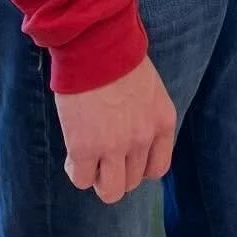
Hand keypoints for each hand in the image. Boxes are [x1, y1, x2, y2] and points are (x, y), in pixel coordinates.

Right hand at [55, 57, 176, 203]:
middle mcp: (143, 138)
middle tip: (101, 154)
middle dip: (116, 172)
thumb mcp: (149, 91)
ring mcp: (114, 146)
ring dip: (97, 178)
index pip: (158, 169)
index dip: (139, 167)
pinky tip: (72, 154)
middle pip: (132, 182)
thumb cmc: (119, 60)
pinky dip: (76, 172)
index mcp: (163, 122)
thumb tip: (132, 144)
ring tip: (88, 159)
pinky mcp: (84, 148)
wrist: (95, 46)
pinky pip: (82, 180)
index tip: (125, 157)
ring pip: (110, 191)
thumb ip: (145, 119)